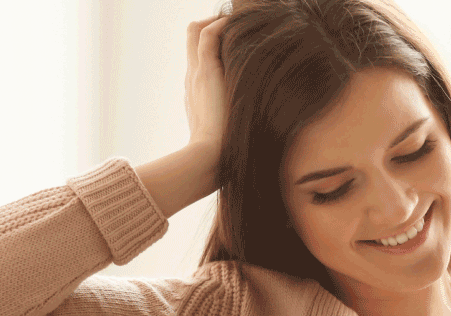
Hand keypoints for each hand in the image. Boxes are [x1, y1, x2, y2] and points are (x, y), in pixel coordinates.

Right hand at [184, 15, 229, 171]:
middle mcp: (192, 80)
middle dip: (211, 27)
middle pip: (192, 40)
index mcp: (196, 95)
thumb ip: (236, 129)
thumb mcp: (229, 138)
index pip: (198, 60)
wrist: (209, 160)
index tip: (234, 45)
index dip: (213, 48)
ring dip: (216, 21)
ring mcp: (195, 75)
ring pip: (195, 32)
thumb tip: (258, 134)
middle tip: (234, 27)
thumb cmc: (222, 155)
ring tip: (237, 20)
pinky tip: (238, 24)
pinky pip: (207, 35)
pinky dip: (221, 24)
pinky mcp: (204, 72)